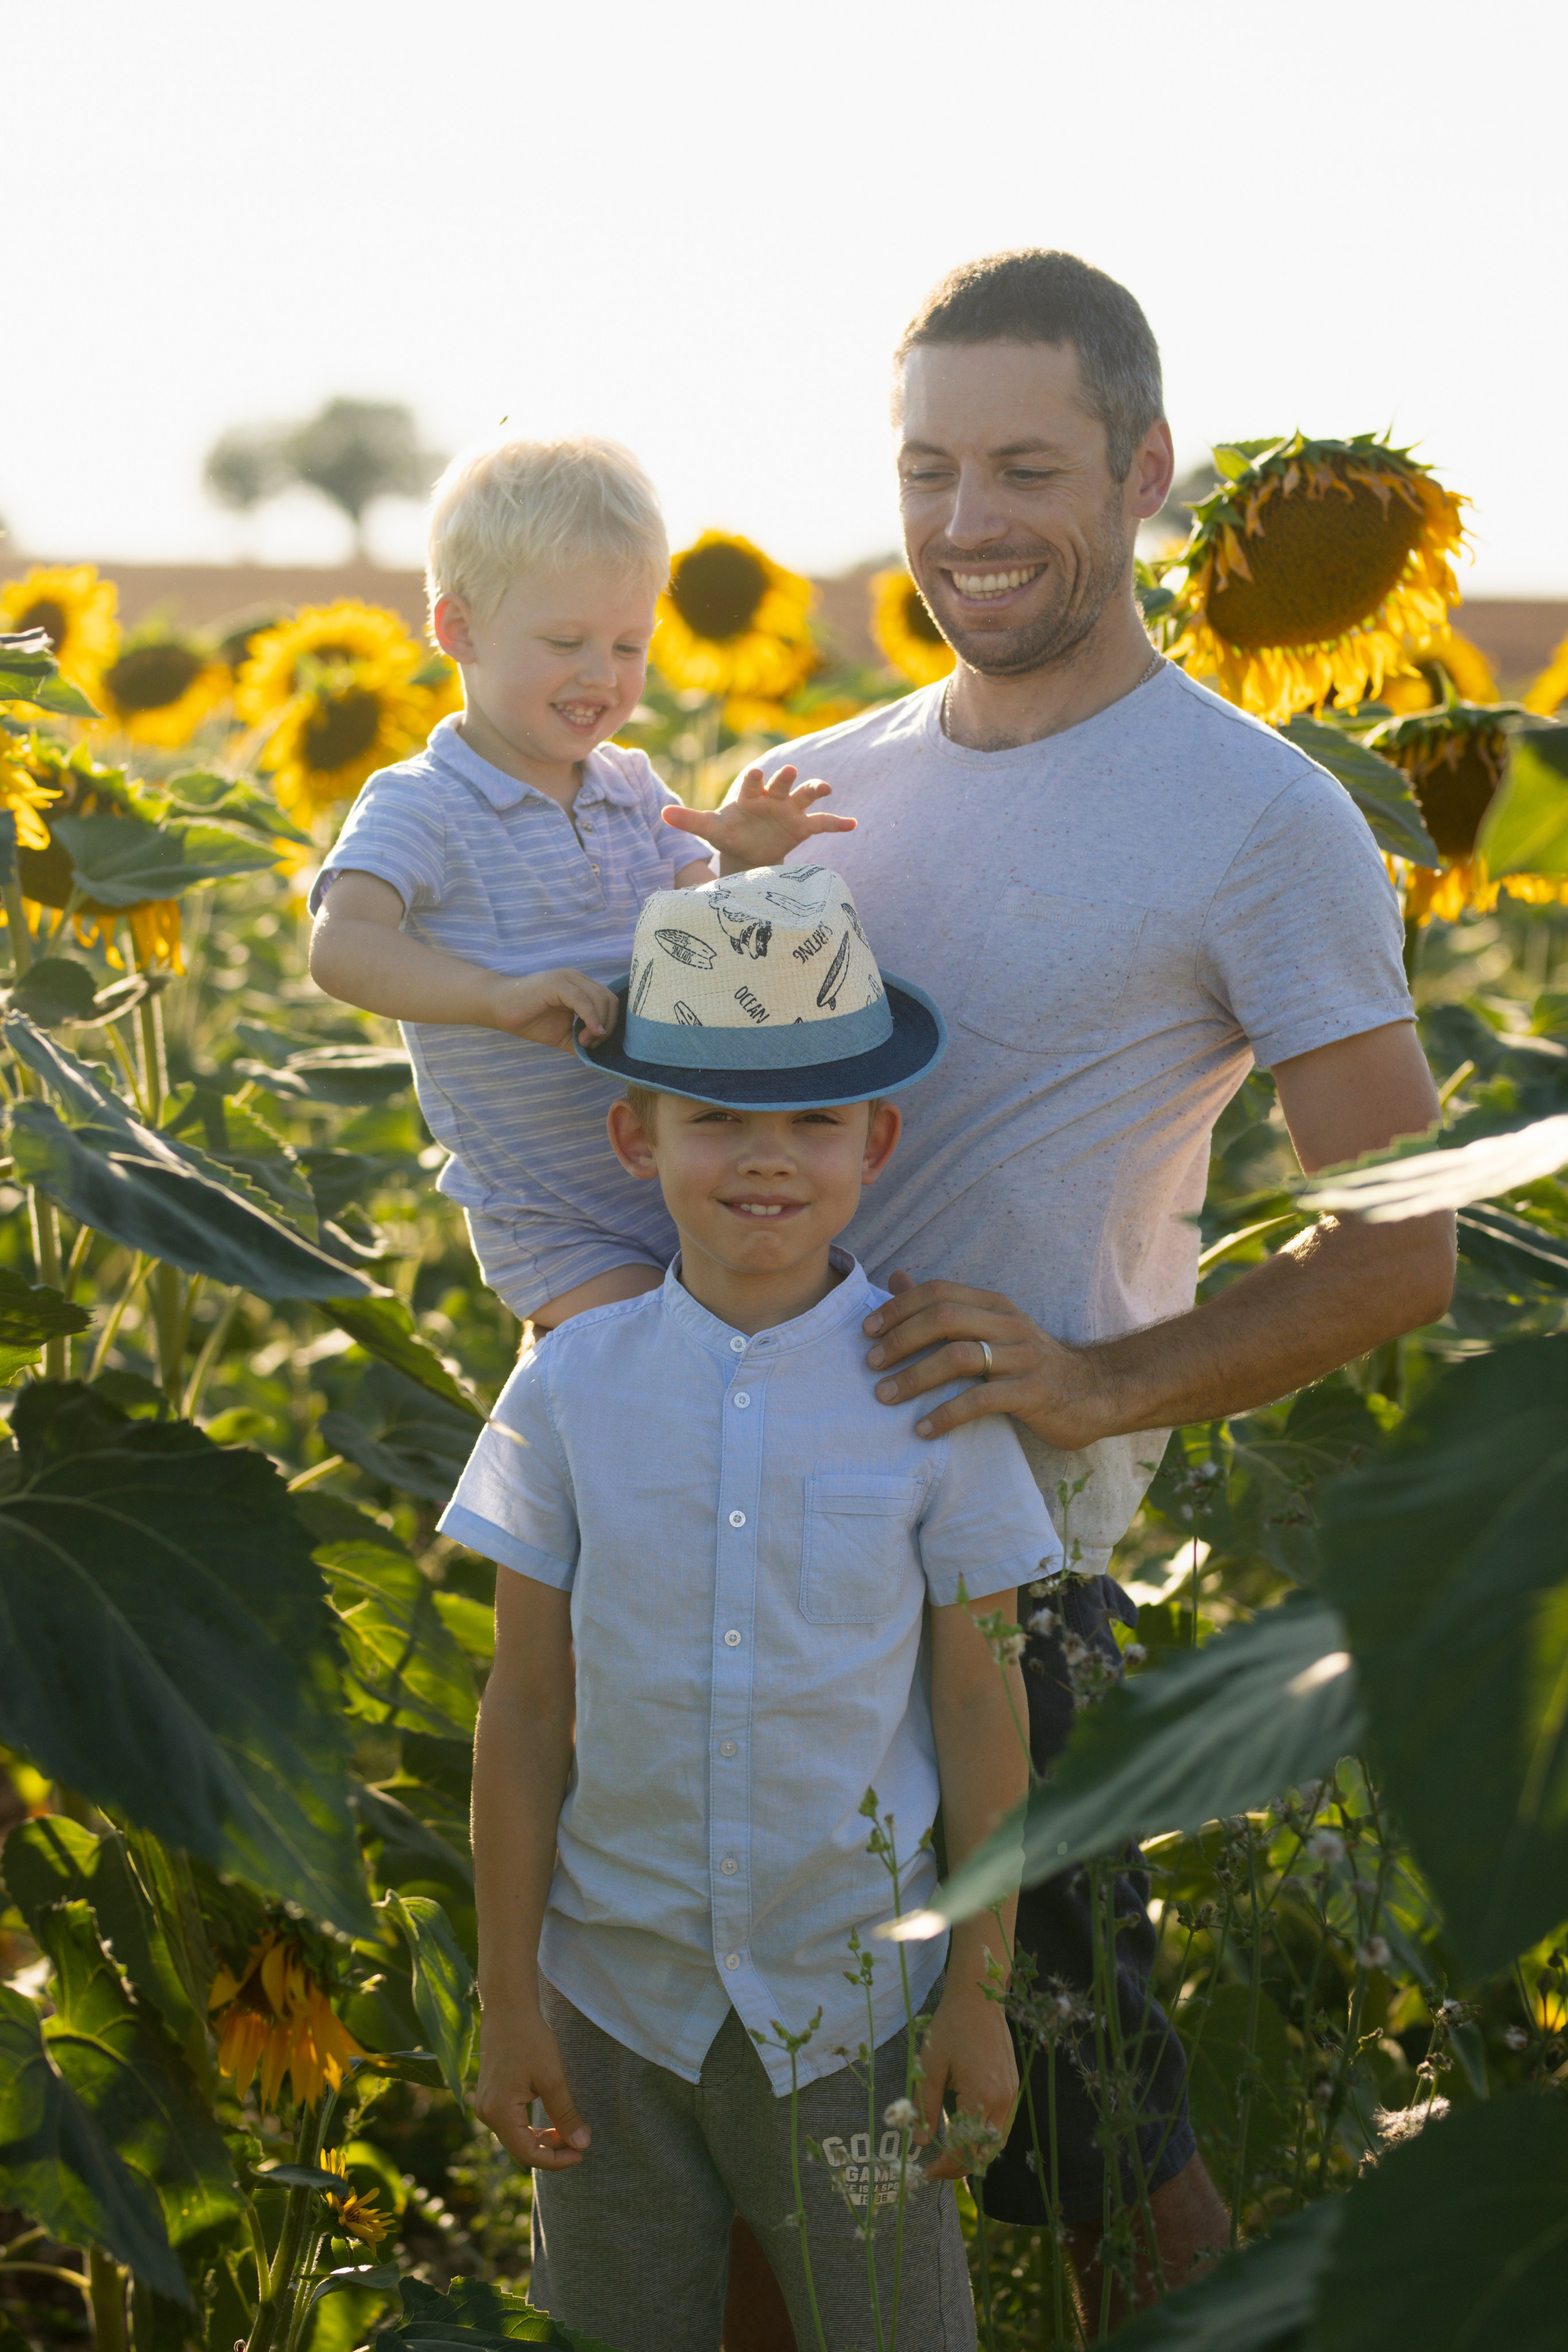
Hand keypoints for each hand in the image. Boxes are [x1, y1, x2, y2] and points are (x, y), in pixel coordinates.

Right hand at [474, 2008, 591, 2170]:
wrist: (508, 2010)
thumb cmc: (530, 2039)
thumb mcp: (552, 2078)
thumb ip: (565, 2114)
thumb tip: (582, 2145)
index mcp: (499, 2112)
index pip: (527, 2154)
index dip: (555, 2161)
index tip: (580, 2154)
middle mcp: (487, 2114)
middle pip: (520, 2149)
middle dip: (551, 2151)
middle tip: (580, 2144)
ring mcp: (486, 2106)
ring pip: (516, 2137)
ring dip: (543, 2140)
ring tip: (570, 2132)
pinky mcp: (491, 2097)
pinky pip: (512, 2123)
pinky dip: (532, 2128)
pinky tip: (553, 2121)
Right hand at [486, 966, 619, 1049]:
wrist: (497, 1008)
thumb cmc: (529, 1020)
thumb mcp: (563, 1035)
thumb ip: (583, 1041)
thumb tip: (602, 1056)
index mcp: (581, 987)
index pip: (610, 1002)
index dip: (611, 1024)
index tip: (595, 1044)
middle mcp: (577, 979)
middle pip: (610, 1000)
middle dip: (608, 1026)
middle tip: (591, 1044)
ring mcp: (567, 979)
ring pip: (600, 999)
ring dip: (598, 1025)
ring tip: (583, 1041)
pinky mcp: (556, 983)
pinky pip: (582, 1000)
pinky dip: (590, 1019)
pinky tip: (585, 1035)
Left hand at [661, 763, 855, 867]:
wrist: (748, 851)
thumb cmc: (729, 833)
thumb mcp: (710, 828)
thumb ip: (689, 819)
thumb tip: (661, 813)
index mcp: (748, 795)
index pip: (751, 782)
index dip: (754, 778)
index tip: (756, 773)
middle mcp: (772, 797)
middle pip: (781, 784)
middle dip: (785, 779)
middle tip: (788, 771)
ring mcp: (790, 810)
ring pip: (805, 796)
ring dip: (815, 789)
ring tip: (825, 788)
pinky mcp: (802, 826)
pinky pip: (822, 823)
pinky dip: (838, 823)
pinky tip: (853, 825)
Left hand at [864, 1271, 1118, 1451]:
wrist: (1094, 1393)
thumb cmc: (1030, 1363)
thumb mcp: (990, 1327)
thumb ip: (946, 1306)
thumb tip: (896, 1279)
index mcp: (995, 1305)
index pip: (939, 1292)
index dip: (898, 1308)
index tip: (866, 1331)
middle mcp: (1008, 1324)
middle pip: (944, 1317)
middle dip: (901, 1339)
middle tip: (871, 1364)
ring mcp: (1022, 1357)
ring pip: (959, 1357)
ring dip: (915, 1377)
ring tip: (884, 1396)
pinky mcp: (1032, 1392)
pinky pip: (981, 1400)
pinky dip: (946, 1414)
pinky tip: (923, 1429)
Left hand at [916, 1983, 1017, 2180]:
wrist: (979, 1997)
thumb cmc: (950, 2027)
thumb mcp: (930, 2066)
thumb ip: (925, 2106)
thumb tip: (920, 2143)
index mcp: (981, 2097)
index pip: (965, 2149)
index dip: (945, 2167)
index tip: (925, 2172)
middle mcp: (1002, 2101)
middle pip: (984, 2152)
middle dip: (960, 2167)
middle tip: (935, 2169)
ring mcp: (1011, 2094)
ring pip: (997, 2142)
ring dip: (975, 2155)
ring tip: (949, 2157)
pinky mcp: (1013, 2087)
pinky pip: (1002, 2125)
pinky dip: (985, 2138)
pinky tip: (967, 2135)